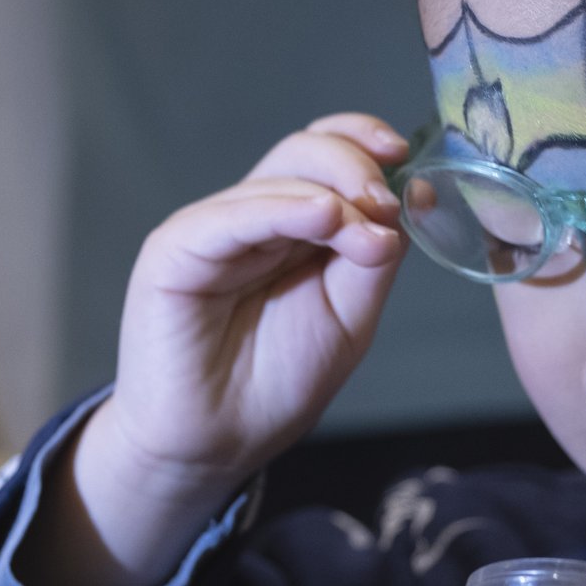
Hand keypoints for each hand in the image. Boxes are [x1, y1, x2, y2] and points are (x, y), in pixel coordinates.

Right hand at [90, 114, 406, 493]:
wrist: (216, 443)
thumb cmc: (276, 383)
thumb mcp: (349, 318)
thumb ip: (374, 259)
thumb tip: (410, 197)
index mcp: (295, 227)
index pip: (329, 156)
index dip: (365, 142)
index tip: (405, 158)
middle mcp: (254, 217)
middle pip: (305, 152)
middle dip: (355, 168)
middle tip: (386, 205)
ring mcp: (213, 229)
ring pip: (276, 176)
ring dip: (333, 193)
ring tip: (364, 230)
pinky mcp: (175, 249)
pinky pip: (232, 215)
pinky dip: (281, 209)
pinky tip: (323, 216)